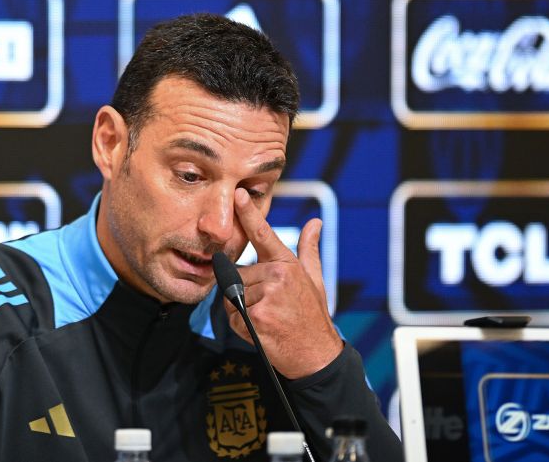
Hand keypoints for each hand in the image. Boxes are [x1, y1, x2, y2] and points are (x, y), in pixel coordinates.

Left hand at [225, 188, 342, 378]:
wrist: (315, 354)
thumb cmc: (312, 314)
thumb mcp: (314, 279)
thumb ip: (308, 249)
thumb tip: (315, 223)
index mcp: (287, 264)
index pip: (263, 234)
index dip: (248, 213)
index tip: (237, 195)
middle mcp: (277, 276)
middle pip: (238, 275)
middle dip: (246, 291)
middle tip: (270, 306)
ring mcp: (266, 296)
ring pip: (233, 296)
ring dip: (242, 309)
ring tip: (267, 318)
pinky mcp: (256, 317)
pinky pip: (232, 315)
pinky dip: (240, 325)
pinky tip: (261, 329)